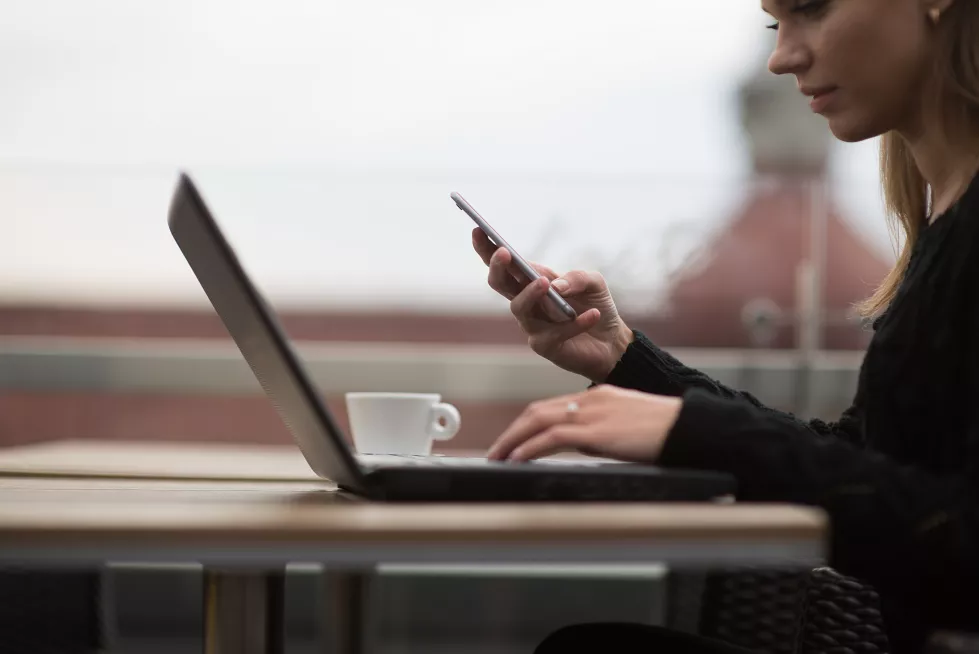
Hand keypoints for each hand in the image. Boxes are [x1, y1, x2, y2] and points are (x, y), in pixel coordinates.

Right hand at [472, 228, 633, 382]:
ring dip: (530, 293)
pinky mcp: (545, 346)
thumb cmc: (596, 306)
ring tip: (546, 283)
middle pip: (500, 283)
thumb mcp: (593, 283)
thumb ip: (577, 277)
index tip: (478, 230)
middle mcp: (527, 302)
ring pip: (519, 308)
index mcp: (533, 281)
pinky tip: (593, 315)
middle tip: (503, 253)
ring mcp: (532, 325)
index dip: (487, 249)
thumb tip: (556, 285)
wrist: (612, 341)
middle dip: (497, 267)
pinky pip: (555, 333)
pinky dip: (575, 323)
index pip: (505, 264)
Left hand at [486, 385, 682, 462]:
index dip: (527, 424)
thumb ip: (604, 432)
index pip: (552, 407)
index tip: (514, 440)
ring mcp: (593, 413)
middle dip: (513, 432)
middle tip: (496, 451)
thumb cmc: (667, 431)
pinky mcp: (597, 432)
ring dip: (513, 440)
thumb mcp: (628, 427)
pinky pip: (552, 438)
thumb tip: (584, 446)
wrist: (690, 428)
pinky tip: (518, 459)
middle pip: (538, 411)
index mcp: (598, 396)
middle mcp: (591, 399)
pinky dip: (530, 448)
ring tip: (497, 458)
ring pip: (539, 421)